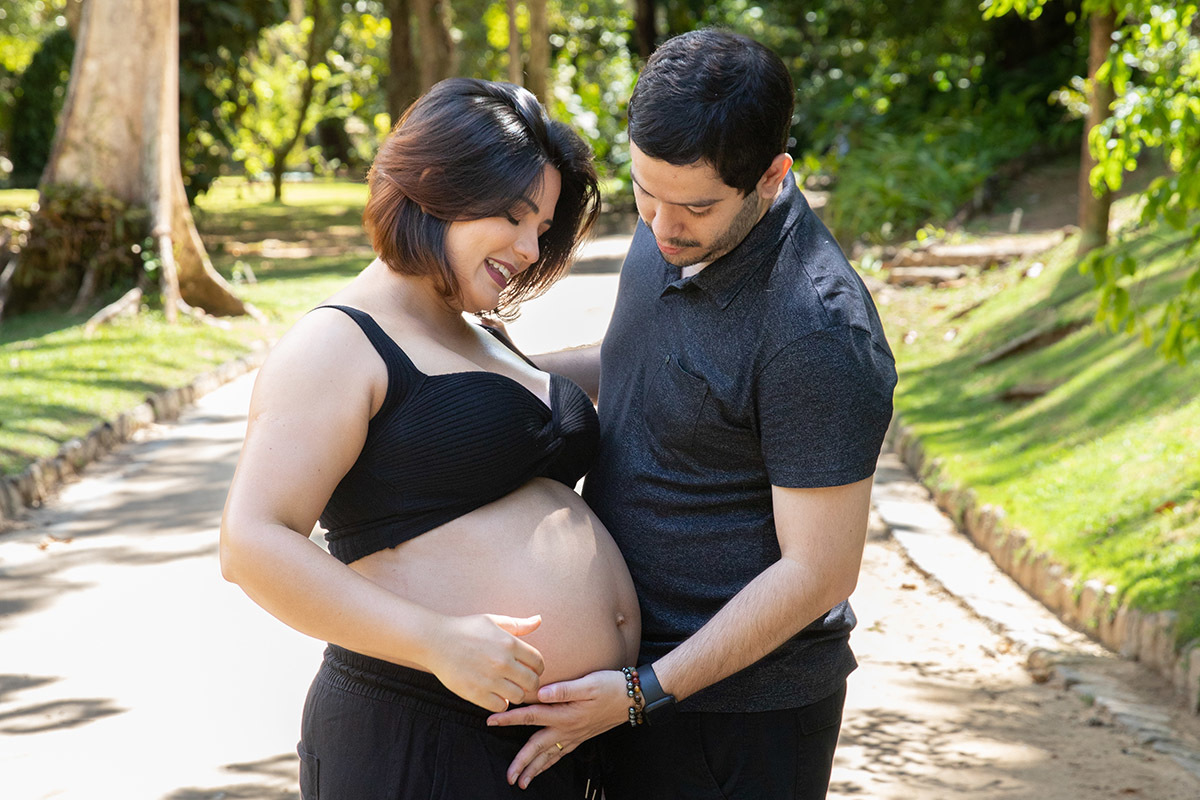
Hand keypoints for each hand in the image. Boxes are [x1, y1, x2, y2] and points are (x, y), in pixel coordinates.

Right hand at [426, 614, 544, 711]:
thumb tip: (539, 620)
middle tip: (521, 682)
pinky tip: (494, 694)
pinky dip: (500, 702)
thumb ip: (518, 624)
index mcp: (509, 644)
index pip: (538, 662)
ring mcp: (490, 680)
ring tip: (507, 688)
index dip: (537, 667)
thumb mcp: (493, 621)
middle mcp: (503, 663)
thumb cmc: (466, 629)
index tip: (531, 669)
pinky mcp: (476, 693)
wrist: (435, 641)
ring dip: (515, 694)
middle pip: (532, 683)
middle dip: (530, 683)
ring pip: (518, 697)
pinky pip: (500, 706)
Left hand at [486, 669, 629, 788]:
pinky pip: (562, 754)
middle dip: (521, 763)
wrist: (634, 697)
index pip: (531, 716)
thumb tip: (540, 693)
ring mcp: (576, 735)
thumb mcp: (589, 683)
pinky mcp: (582, 736)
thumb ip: (564, 689)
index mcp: (565, 714)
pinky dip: (550, 763)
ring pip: (550, 756)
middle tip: (508, 777)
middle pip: (538, 747)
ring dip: (535, 769)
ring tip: (522, 782)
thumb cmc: (611, 686)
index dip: (509, 718)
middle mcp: (568, 729)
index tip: (491, 721)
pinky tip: (544, 767)